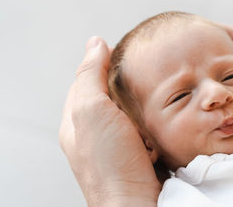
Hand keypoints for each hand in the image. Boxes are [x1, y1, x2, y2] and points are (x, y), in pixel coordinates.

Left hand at [59, 37, 159, 206]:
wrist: (136, 206)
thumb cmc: (110, 162)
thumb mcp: (92, 110)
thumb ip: (90, 75)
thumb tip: (95, 42)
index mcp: (75, 121)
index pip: (85, 81)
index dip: (101, 64)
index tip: (124, 51)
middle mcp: (92, 133)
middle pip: (109, 96)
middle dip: (124, 85)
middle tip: (143, 74)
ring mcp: (115, 145)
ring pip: (128, 111)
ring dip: (140, 105)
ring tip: (152, 97)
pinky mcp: (136, 154)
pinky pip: (144, 128)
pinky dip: (150, 122)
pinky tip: (157, 122)